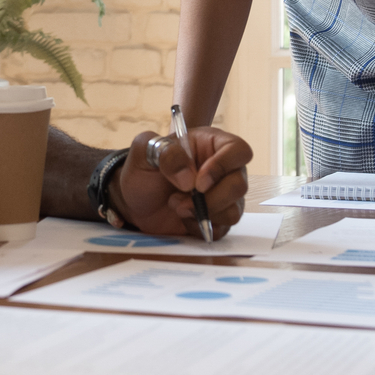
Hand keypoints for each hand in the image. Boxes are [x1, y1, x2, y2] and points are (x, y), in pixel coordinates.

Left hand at [113, 126, 252, 237]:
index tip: (198, 183)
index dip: (223, 167)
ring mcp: (222, 195)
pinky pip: (222, 229)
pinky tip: (184, 219)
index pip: (238, 151)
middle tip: (180, 201)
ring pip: (234, 210)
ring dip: (204, 214)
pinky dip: (201, 228)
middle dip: (210, 199)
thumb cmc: (143, 170)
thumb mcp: (144, 151)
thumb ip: (165, 153)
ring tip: (178, 208)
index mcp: (211, 145)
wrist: (134, 201)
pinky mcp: (216, 219)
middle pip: (239, 185)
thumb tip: (189, 179)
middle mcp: (223, 170)